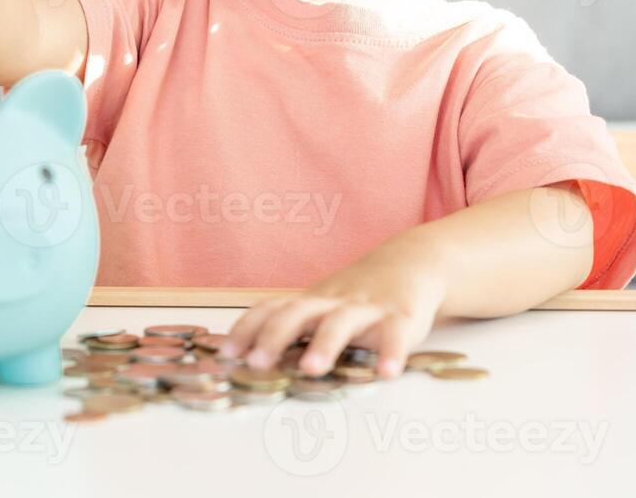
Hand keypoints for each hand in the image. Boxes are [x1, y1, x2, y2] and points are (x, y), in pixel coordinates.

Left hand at [217, 238, 448, 379]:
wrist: (411, 262)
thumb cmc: (357, 294)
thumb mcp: (323, 306)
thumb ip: (293, 327)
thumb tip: (246, 356)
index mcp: (310, 302)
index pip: (271, 309)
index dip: (247, 329)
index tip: (225, 353)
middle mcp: (333, 301)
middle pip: (298, 313)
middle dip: (274, 336)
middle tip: (255, 363)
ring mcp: (367, 308)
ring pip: (342, 322)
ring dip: (325, 344)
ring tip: (311, 369)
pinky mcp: (401, 316)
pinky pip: (396, 334)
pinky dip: (392, 352)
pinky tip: (386, 373)